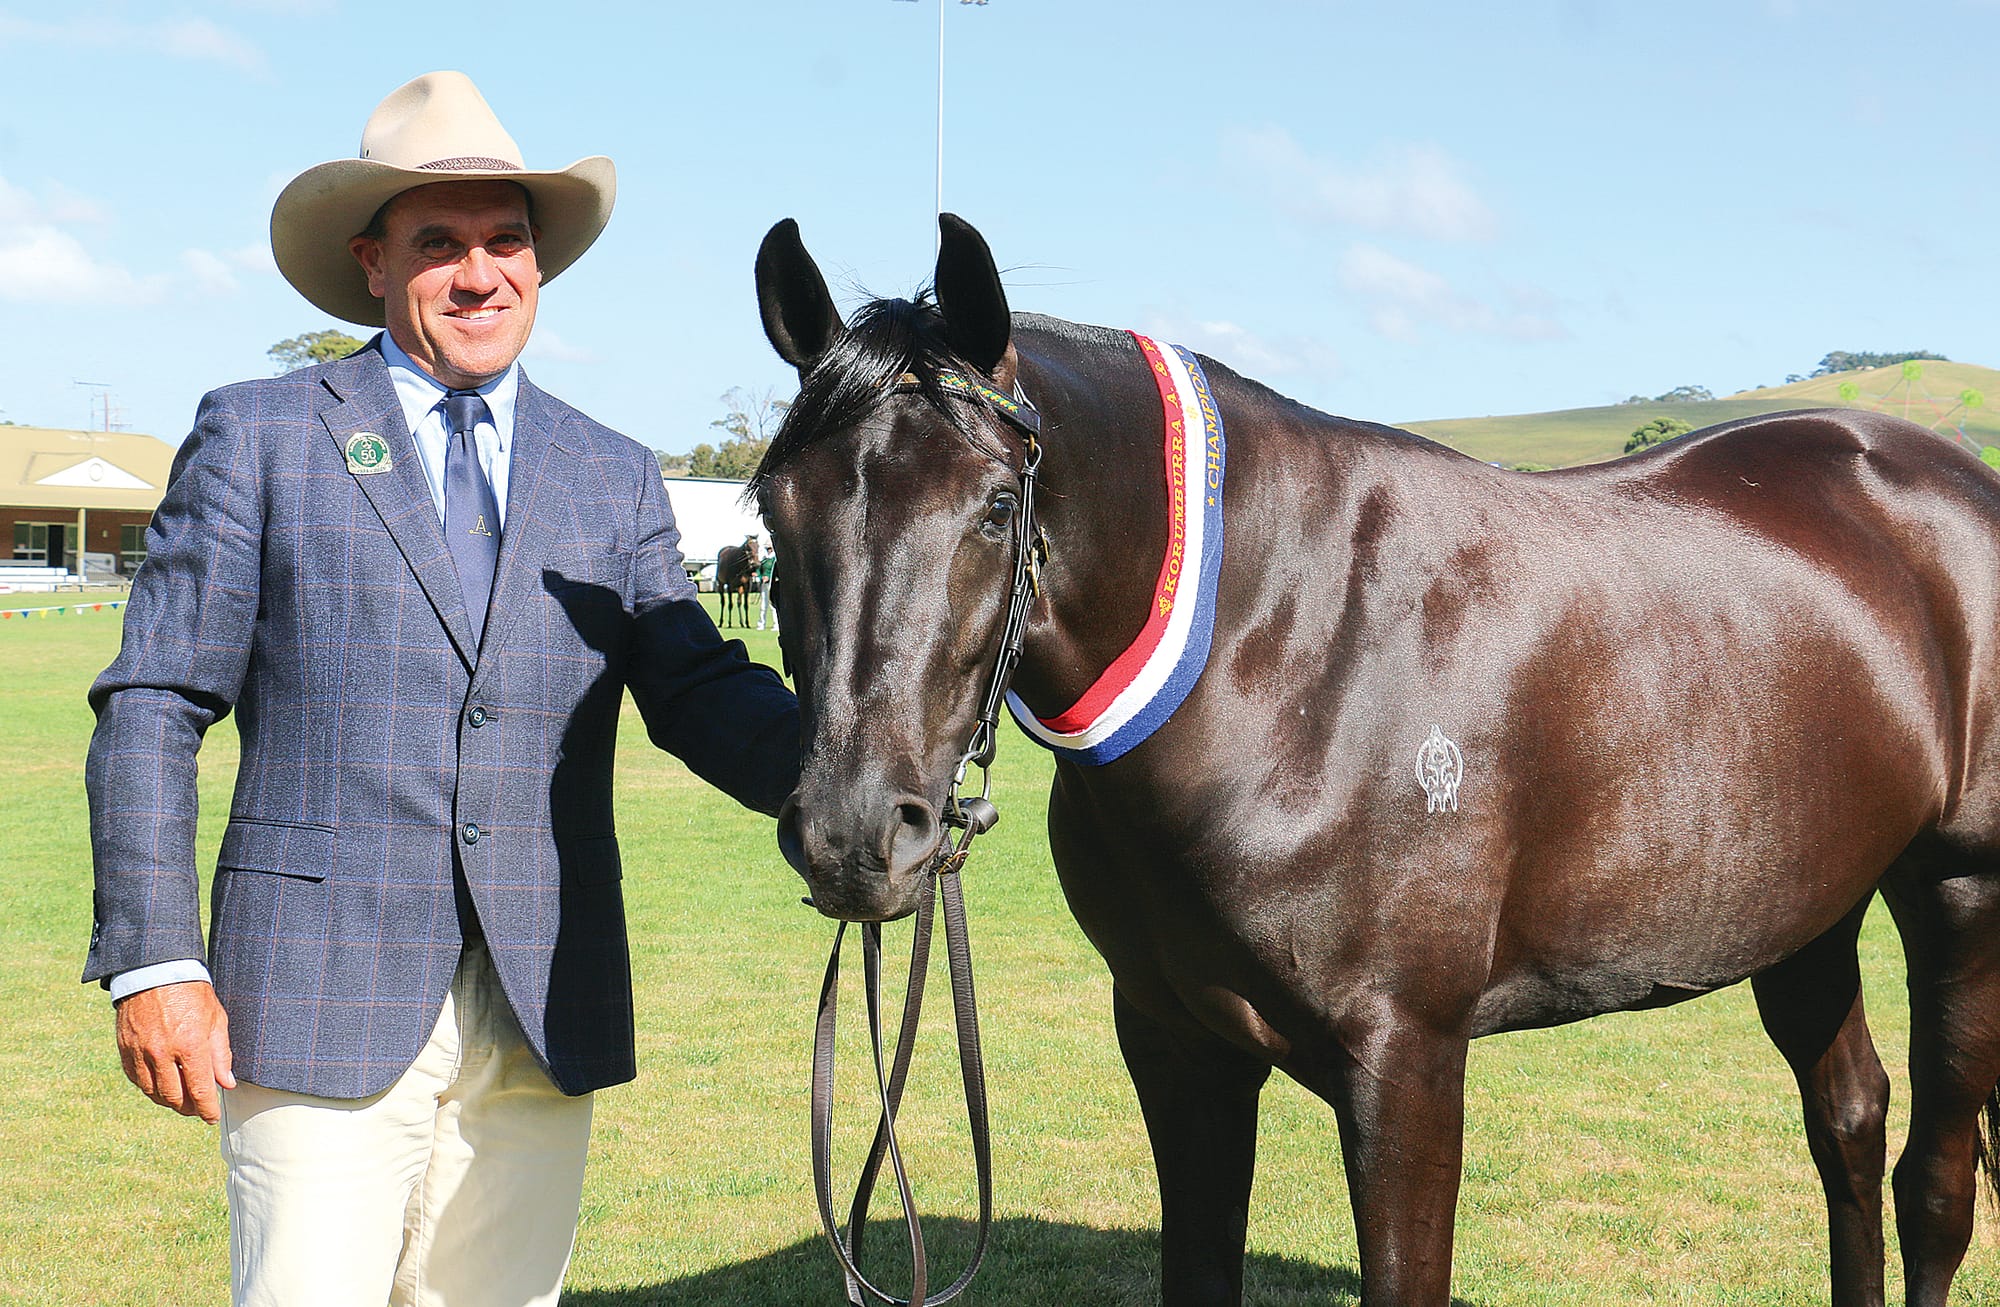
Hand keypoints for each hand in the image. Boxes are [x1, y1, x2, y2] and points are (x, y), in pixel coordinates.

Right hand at [114, 981, 235, 1123]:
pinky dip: (149, 1087)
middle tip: (197, 1109)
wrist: (155, 971)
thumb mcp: (216, 1019)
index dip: (207, 1109)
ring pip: (152, 1092)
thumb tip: (225, 1084)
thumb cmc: (192, 993)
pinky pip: (136, 1079)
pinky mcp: (125, 1049)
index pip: (200, 1090)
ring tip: (181, 1100)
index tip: (212, 1117)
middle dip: (188, 1108)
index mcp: (190, 1045)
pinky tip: (160, 1086)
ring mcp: (140, 1052)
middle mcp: (163, 1053)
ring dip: (168, 1101)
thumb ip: (221, 1055)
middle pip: (174, 1097)